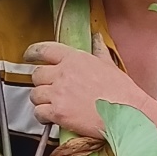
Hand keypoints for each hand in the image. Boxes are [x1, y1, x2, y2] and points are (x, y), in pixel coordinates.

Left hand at [25, 38, 147, 136]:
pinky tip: (51, 117)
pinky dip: (42, 116)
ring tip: (52, 104)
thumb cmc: (122, 92)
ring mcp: (59, 93)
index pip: (44, 50)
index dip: (32, 53)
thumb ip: (98, 50)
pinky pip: (38, 112)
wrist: (127, 114)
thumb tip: (97, 38)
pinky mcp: (58, 113)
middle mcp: (64, 74)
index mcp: (75, 59)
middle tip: (49, 89)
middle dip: (41, 82)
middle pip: (37, 74)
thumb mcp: (110, 65)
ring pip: (35, 94)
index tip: (28, 56)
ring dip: (41, 100)